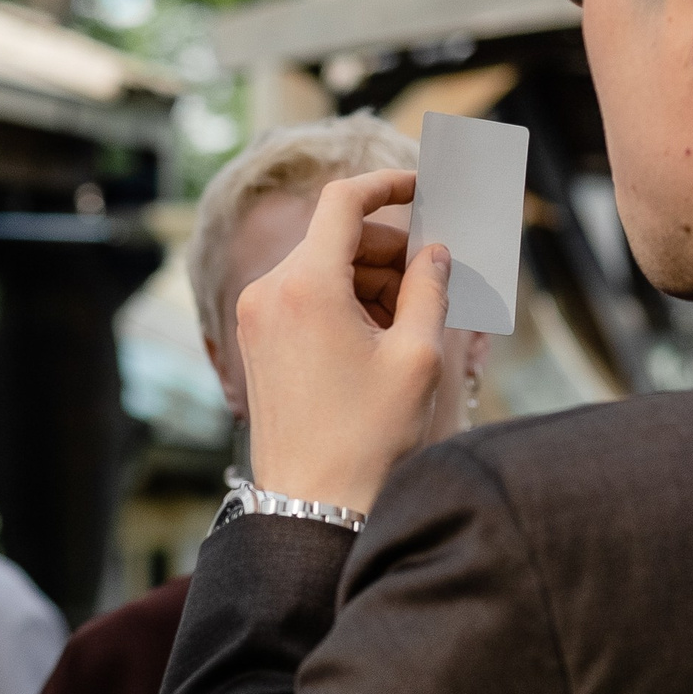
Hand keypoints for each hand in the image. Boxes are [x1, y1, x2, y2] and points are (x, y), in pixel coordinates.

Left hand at [237, 169, 450, 516]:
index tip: (423, 187)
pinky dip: (346, 304)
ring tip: (413, 324)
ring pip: (323, 269)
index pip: (344, 202)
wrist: (313, 507)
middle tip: (435, 283)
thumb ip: (430, 288)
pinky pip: (306, 300)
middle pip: (337, 238)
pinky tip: (382, 340)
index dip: (388, 185)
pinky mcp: (258, 344)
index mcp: (304, 286)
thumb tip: (435, 251)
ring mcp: (257, 320)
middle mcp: (268, 293)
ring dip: (371, 281)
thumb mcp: (417, 356)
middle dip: (390, 250)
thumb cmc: (367, 438)